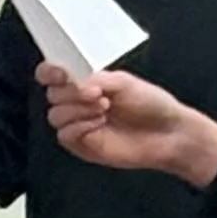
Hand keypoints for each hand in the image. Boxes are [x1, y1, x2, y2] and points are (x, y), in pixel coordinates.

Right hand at [38, 63, 216, 185]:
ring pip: (55, 115)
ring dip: (77, 110)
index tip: (62, 74)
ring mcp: (78, 124)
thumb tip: (72, 82)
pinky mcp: (82, 145)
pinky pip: (64, 134)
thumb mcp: (123, 82)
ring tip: (104, 108)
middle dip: (71, 92)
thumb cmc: (151, 104)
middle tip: (97, 93)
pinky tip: (100, 123)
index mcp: (85, 82)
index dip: (49, 72)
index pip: (51, 74)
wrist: (167, 133)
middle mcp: (78, 102)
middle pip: (51, 94)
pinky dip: (79, 126)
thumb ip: (94, 78)